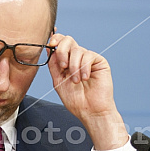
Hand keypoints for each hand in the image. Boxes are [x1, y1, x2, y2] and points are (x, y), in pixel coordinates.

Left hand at [47, 34, 127, 149]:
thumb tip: (49, 49)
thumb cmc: (76, 100)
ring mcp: (88, 59)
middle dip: (62, 51)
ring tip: (76, 81)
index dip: (55, 39)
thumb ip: (53, 65)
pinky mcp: (99, 62)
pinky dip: (84, 68)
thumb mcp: (58, 81)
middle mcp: (77, 58)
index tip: (51, 45)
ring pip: (77, 50)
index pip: (60, 43)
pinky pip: (89, 56)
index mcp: (66, 61)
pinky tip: (85, 78)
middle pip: (68, 40)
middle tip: (63, 67)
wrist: (90, 111)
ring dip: (74, 67)